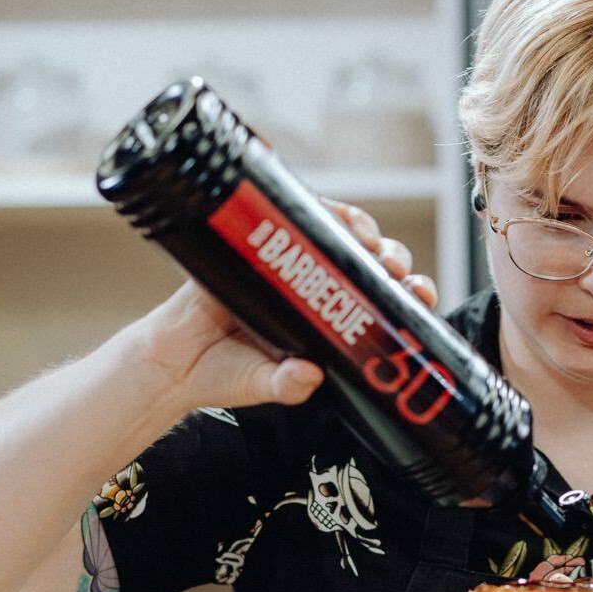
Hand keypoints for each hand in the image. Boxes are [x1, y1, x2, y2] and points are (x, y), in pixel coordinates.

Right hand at [133, 197, 435, 409]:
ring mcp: (289, 261)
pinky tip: (329, 209)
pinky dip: (316, 205)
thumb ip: (286, 386)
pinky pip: (293, 214)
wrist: (170, 360)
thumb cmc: (223, 374)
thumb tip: (310, 377)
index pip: (383, 303)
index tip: (422, 295)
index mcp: (331, 322)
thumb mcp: (261, 385)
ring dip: (362, 230)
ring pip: (339, 235)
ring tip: (368, 240)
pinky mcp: (258, 239)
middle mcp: (315, 288)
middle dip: (393, 260)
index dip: (408, 295)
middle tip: (395, 269)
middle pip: (371, 264)